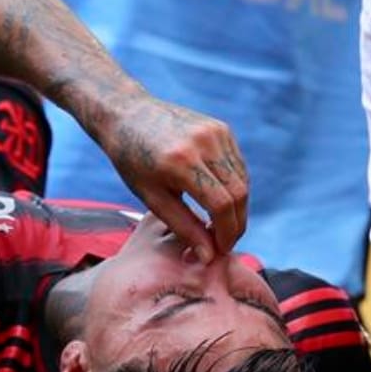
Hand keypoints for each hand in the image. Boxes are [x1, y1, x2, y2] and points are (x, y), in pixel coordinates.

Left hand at [100, 95, 248, 261]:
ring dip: (238, 208)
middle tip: (225, 243)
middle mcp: (203, 143)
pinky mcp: (221, 128)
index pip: (221, 205)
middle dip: (236, 224)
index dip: (226, 233)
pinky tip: (220, 202)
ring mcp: (215, 132)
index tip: (220, 250)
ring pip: (242, 180)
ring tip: (221, 226)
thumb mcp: (152, 198)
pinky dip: (235, 188)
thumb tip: (208, 257)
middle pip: (238, 193)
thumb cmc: (133, 160)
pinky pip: (238, 165)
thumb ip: (183, 227)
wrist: (128, 114)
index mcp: (180, 162)